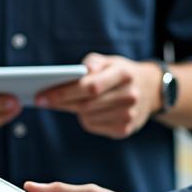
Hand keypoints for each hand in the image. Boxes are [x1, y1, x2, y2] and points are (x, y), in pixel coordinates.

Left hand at [36, 53, 161, 138]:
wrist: (150, 90)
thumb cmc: (120, 72)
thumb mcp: (109, 60)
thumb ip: (91, 63)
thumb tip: (75, 74)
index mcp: (124, 74)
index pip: (89, 86)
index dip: (64, 92)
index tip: (42, 94)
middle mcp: (129, 96)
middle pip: (86, 104)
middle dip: (61, 102)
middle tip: (41, 100)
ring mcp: (129, 116)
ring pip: (87, 117)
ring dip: (73, 109)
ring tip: (64, 101)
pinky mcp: (125, 130)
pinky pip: (94, 126)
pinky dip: (85, 118)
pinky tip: (85, 110)